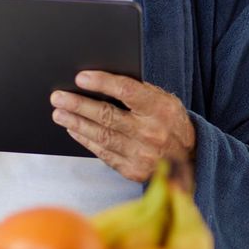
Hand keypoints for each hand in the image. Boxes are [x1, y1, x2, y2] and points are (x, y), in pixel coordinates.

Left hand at [50, 71, 195, 184]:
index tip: (81, 77)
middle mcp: (152, 133)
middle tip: (58, 96)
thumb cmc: (170, 122)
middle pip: (108, 115)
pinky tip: (74, 130)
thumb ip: (140, 91)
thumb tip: (103, 80)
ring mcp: (142, 155)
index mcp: (161, 110)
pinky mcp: (133, 171)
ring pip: (102, 136)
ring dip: (76, 123)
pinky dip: (86, 140)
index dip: (102, 83)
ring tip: (59, 113)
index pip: (128, 91)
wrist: (190, 159)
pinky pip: (103, 153)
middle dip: (78, 105)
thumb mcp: (165, 101)